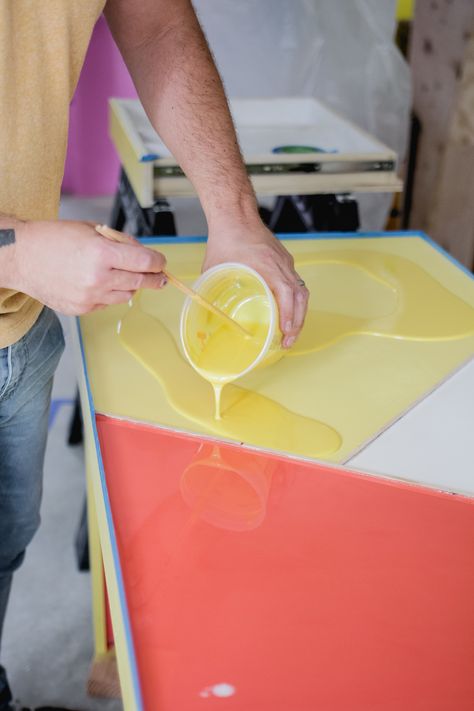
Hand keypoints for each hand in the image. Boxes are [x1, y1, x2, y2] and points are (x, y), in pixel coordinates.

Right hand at [8, 220, 166, 314]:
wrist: (23, 257)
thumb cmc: (55, 238)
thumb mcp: (92, 230)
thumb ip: (120, 242)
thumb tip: (143, 254)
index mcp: (102, 253)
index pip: (145, 262)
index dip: (158, 262)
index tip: (161, 263)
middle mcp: (98, 278)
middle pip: (141, 282)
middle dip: (154, 278)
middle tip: (160, 277)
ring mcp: (90, 297)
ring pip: (127, 295)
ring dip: (131, 285)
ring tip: (120, 274)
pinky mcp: (82, 309)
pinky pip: (107, 302)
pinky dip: (109, 293)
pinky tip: (97, 282)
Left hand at [203, 220, 308, 347]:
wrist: (235, 214)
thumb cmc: (225, 238)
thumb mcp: (214, 267)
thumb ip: (212, 290)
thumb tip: (205, 312)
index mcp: (267, 265)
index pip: (287, 293)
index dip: (289, 314)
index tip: (285, 332)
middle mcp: (281, 265)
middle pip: (300, 296)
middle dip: (297, 322)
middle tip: (288, 341)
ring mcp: (285, 262)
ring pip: (301, 291)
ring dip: (299, 313)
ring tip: (290, 331)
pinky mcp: (284, 260)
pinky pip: (296, 283)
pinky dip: (295, 301)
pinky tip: (288, 312)